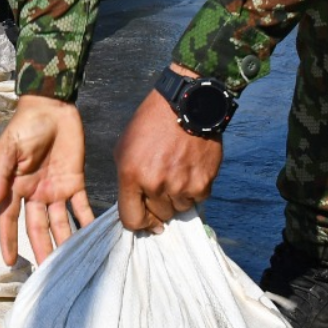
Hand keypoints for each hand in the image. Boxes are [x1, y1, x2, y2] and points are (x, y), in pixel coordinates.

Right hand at [0, 95, 94, 265]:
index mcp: (16, 187)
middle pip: (38, 228)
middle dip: (42, 249)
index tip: (10, 262)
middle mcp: (35, 194)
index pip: (9, 220)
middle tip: (48, 273)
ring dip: (65, 242)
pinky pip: (82, 206)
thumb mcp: (8, 148)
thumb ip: (0, 175)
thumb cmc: (25, 126)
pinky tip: (94, 239)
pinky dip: (88, 221)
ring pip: (61, 223)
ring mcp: (56, 190)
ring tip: (72, 263)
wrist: (52, 107)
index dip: (9, 241)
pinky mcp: (75, 182)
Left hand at [113, 87, 223, 232]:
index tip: (144, 219)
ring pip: (179, 210)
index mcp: (132, 175)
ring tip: (176, 173)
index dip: (138, 223)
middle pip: (158, 217)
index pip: (132, 221)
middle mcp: (156, 184)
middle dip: (158, 206)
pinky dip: (194, 190)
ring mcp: (181, 185)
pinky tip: (190, 169)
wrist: (185, 104)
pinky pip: (197, 200)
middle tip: (162, 186)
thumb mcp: (124, 149)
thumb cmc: (150, 124)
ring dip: (177, 197)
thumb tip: (138, 208)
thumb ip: (127, 181)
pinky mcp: (203, 183)